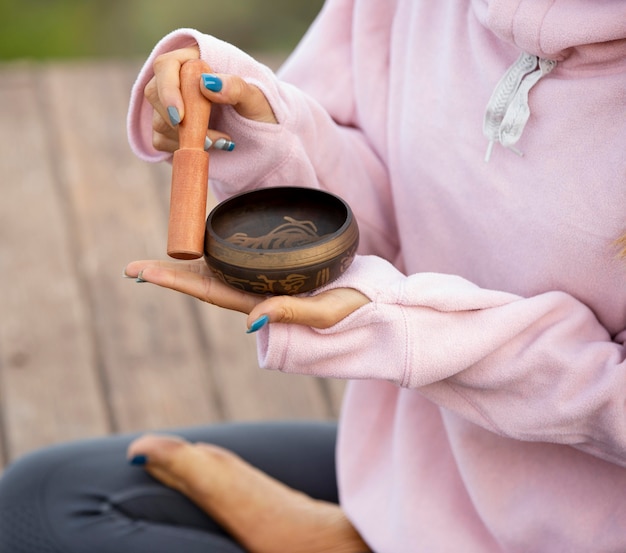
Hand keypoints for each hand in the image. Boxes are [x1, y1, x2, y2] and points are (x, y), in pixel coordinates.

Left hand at [124, 259, 369, 330]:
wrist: (377, 302)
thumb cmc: (357, 309)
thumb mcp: (328, 313)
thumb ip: (292, 315)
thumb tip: (249, 320)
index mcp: (263, 303)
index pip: (210, 292)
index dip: (175, 282)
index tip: (141, 272)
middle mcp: (258, 292)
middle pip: (206, 282)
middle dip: (172, 275)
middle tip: (133, 268)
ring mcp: (268, 280)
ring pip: (222, 270)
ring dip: (191, 263)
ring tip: (163, 254)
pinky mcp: (282, 268)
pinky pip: (244, 258)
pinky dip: (222, 249)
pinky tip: (209, 241)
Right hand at [145, 46, 277, 152]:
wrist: (264, 133)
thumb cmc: (261, 109)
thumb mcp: (256, 98)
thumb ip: (235, 87)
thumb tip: (207, 83)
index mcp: (195, 61)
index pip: (166, 66)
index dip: (168, 90)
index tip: (181, 116)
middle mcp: (178, 81)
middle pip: (155, 94)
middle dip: (178, 121)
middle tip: (208, 139)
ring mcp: (173, 106)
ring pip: (159, 121)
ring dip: (186, 137)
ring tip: (221, 142)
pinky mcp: (171, 130)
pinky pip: (161, 141)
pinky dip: (183, 148)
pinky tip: (210, 147)